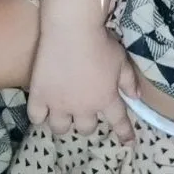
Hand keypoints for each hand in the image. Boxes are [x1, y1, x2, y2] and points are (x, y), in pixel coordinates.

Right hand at [28, 26, 138, 140]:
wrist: (71, 30)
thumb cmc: (100, 42)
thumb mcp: (121, 59)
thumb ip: (129, 80)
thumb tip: (136, 96)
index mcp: (105, 98)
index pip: (118, 121)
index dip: (125, 133)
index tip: (128, 143)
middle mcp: (83, 107)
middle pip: (86, 128)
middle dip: (87, 122)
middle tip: (85, 110)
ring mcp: (59, 104)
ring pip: (60, 128)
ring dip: (64, 122)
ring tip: (63, 112)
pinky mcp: (39, 96)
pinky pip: (37, 117)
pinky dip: (40, 115)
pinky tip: (43, 108)